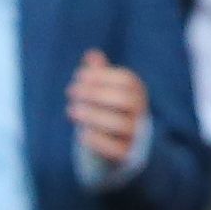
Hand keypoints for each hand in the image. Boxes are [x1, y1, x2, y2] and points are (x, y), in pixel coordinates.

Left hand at [67, 51, 148, 168]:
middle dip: (95, 93)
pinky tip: (81, 134)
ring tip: (70, 110)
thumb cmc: (108, 110)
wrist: (120, 146)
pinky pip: (117, 149)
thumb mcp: (105, 90)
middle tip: (70, 91)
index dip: (101, 76)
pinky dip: (98, 141)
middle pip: (125, 100)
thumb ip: (99, 73)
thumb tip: (91, 55)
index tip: (78, 76)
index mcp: (138, 92)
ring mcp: (136, 134)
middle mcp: (141, 112)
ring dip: (93, 115)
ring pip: (120, 124)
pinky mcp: (127, 155)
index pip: (126, 80)